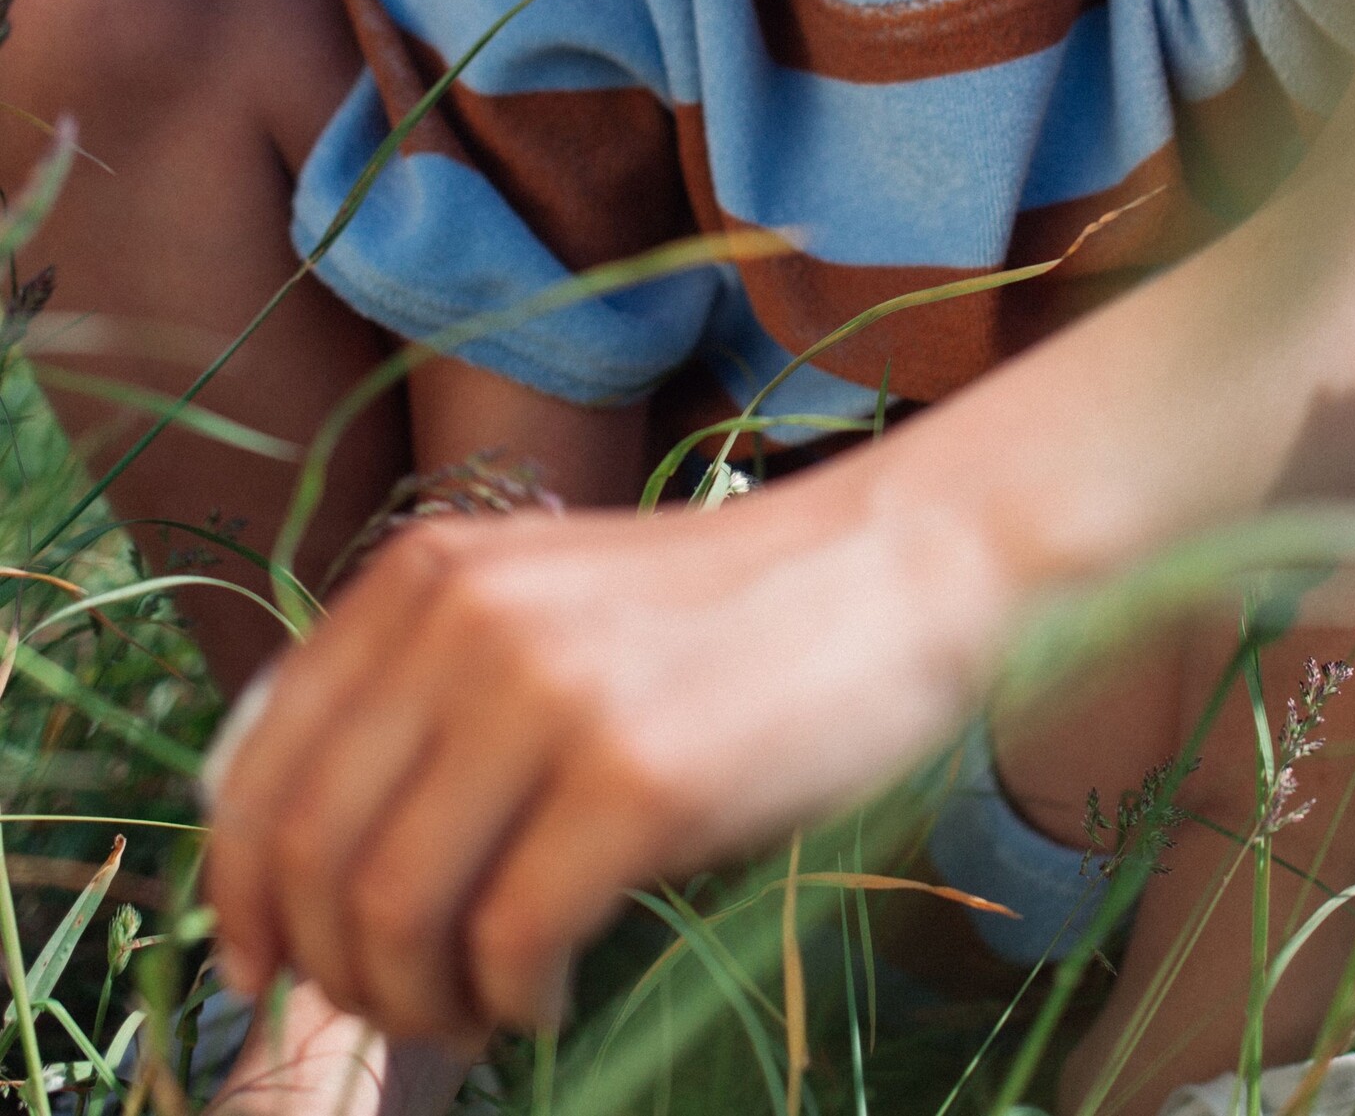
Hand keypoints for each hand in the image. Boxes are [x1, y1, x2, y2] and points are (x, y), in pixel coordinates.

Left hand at [206, 467, 1009, 1040]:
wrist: (891, 569)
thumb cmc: (717, 616)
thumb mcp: (542, 606)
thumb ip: (426, 687)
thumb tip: (307, 859)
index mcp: (426, 576)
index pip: (258, 765)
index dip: (240, 894)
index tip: (264, 971)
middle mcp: (466, 620)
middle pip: (309, 852)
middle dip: (332, 969)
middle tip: (401, 1008)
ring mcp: (551, 693)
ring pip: (390, 911)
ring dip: (417, 1000)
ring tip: (483, 1006)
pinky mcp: (639, 776)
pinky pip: (509, 943)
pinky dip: (512, 1002)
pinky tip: (553, 992)